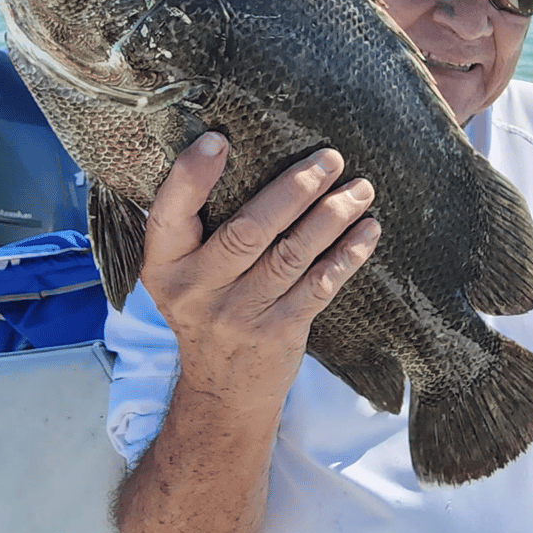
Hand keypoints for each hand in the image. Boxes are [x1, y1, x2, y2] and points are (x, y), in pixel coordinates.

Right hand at [140, 132, 380, 409]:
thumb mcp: (177, 274)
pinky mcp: (280, 331)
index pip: (169, 214)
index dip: (192, 176)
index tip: (220, 140)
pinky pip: (319, 286)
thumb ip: (192, 226)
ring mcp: (240, 314)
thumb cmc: (204, 310)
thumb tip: (228, 149)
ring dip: (332, 217)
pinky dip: (347, 256)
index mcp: (164, 265)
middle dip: (295, 190)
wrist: (222, 392)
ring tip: (361, 190)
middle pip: (249, 231)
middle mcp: (197, 290)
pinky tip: (368, 232)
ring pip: (292, 255)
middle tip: (331, 158)